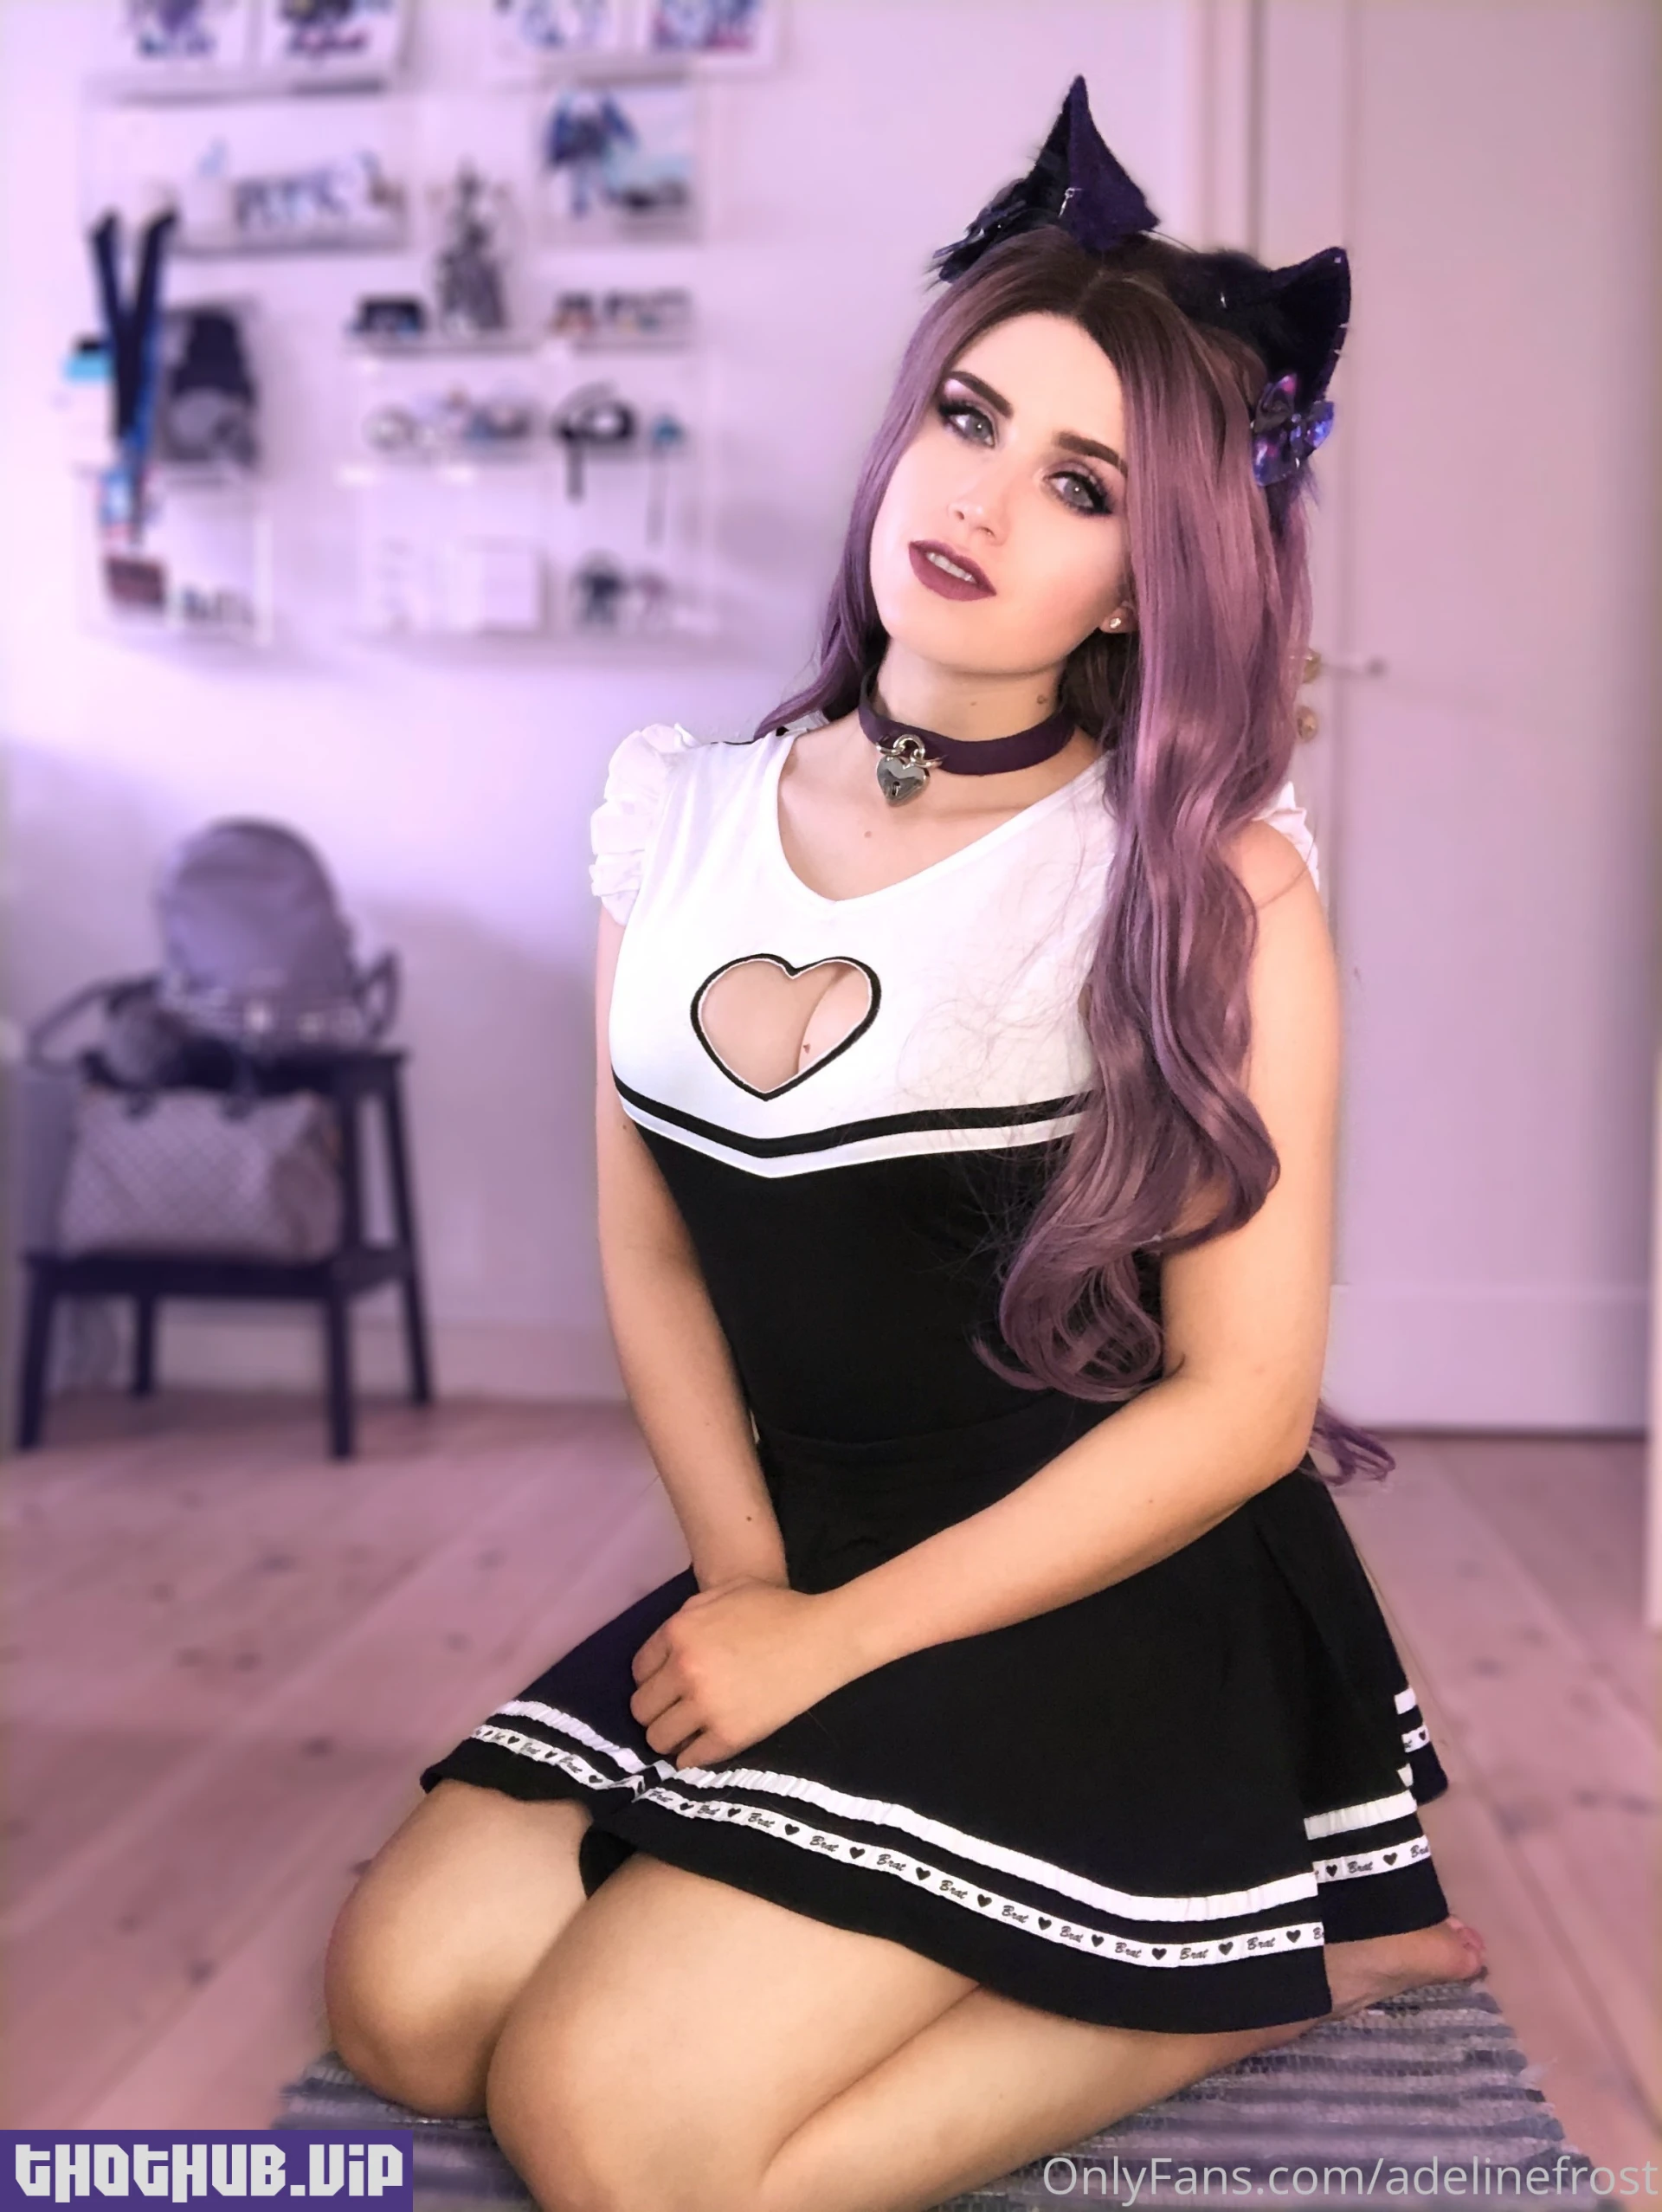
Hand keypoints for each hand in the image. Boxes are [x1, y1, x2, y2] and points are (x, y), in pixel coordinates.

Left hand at [629, 1576, 852, 1769]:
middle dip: (655, 1710)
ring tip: (685, 1732)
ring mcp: (705, 1706)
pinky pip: (690, 1759)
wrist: (821, 1638)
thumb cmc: (776, 1609)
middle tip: (674, 1711)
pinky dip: (691, 1756)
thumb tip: (667, 1648)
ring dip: (669, 1736)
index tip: (665, 1686)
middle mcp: (683, 1671)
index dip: (651, 1680)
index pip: (638, 1672)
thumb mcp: (724, 1592)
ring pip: (659, 1738)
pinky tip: (701, 1747)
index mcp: (678, 1633)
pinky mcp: (729, 1735)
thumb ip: (687, 1615)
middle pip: (641, 1709)